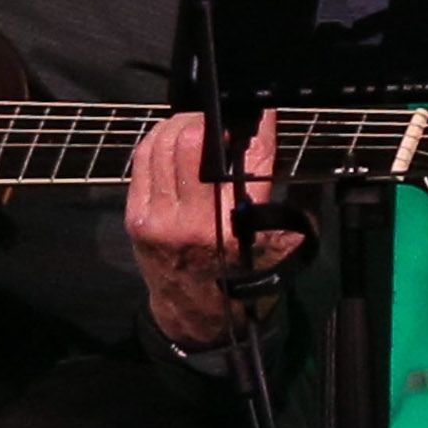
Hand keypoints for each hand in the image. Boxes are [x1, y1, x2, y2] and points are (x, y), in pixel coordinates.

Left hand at [125, 111, 302, 350]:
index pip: (250, 156)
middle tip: (222, 120)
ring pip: (165, 143)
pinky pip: (143, 159)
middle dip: (211, 119)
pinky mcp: (137, 217)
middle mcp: (196, 222)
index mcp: (240, 228)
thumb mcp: (286, 245)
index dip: (257, 123)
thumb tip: (279, 146)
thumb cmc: (248, 278)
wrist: (199, 319)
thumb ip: (289, 198)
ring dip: (182, 124)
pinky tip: (173, 140)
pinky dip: (159, 140)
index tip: (259, 109)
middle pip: (195, 140)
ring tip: (198, 126)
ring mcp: (160, 218)